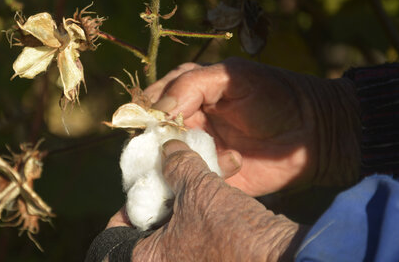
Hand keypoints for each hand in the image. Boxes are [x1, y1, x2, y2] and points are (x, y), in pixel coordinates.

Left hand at [107, 140, 308, 260]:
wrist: (284, 257)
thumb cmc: (232, 231)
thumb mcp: (198, 189)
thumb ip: (177, 165)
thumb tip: (168, 148)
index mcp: (146, 260)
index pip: (114, 234)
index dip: (128, 203)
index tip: (144, 184)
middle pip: (148, 226)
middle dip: (165, 194)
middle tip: (176, 173)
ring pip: (176, 226)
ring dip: (190, 196)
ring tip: (209, 172)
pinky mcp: (213, 259)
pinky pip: (196, 233)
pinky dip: (203, 210)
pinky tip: (221, 186)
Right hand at [145, 57, 360, 195]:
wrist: (314, 133)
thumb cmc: (275, 96)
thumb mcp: (232, 76)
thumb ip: (192, 84)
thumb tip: (158, 109)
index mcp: (188, 93)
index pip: (152, 102)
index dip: (146, 111)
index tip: (153, 120)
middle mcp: (186, 123)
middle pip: (151, 134)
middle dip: (154, 140)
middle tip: (170, 140)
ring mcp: (197, 152)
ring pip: (164, 160)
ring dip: (172, 160)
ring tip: (200, 152)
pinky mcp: (210, 177)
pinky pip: (188, 182)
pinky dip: (194, 177)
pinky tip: (229, 165)